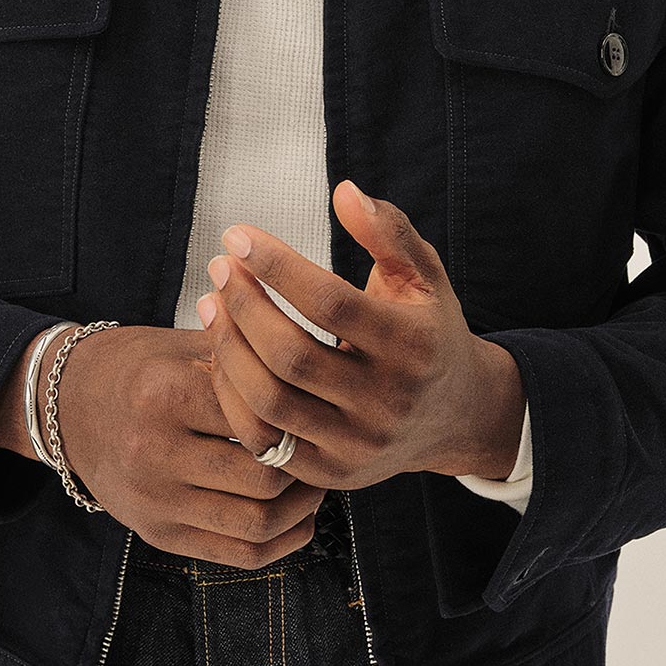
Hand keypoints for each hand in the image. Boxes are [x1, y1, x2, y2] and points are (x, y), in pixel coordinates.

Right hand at [49, 324, 324, 566]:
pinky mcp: (157, 534)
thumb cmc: (138, 367)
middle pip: (264, 476)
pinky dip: (281, 541)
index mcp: (163, 393)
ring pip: (257, 523)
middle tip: (326, 447)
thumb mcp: (183, 344)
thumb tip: (317, 355)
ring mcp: (154, 502)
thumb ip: (245, 353)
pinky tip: (297, 515)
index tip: (321, 404)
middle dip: (306, 465)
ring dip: (302, 508)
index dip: (299, 411)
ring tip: (315, 480)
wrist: (67, 407)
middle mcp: (154, 452)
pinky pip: (238, 555)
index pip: (259, 414)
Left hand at [195, 181, 525, 487]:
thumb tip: (344, 191)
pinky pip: (263, 441)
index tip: (236, 235)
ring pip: (271, 401)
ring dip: (228, 348)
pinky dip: (231, 395)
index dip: (277, 266)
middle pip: (293, 354)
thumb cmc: (428, 329)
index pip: (331, 303)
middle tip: (218, 268)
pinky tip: (220, 352)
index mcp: (415, 346)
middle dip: (244, 305)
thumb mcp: (424, 275)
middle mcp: (388, 402)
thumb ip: (388, 231)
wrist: (455, 416)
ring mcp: (358, 445)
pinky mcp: (331, 474)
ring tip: (210, 304)